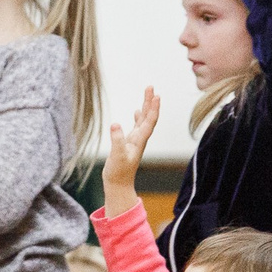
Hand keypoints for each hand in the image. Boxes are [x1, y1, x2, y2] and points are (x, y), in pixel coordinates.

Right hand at [101, 88, 161, 216]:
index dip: (153, 108)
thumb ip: (117, 141)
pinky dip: (138, 116)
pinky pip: (136, 126)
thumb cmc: (118, 172)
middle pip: (148, 117)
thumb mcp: (117, 156)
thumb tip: (115, 124)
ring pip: (143, 119)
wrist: (118, 184)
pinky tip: (136, 111)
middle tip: (151, 86)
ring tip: (148, 93)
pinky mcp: (129, 143)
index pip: (149, 121)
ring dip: (145, 106)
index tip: (156, 95)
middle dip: (150, 101)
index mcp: (139, 140)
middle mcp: (140, 138)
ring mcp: (135, 140)